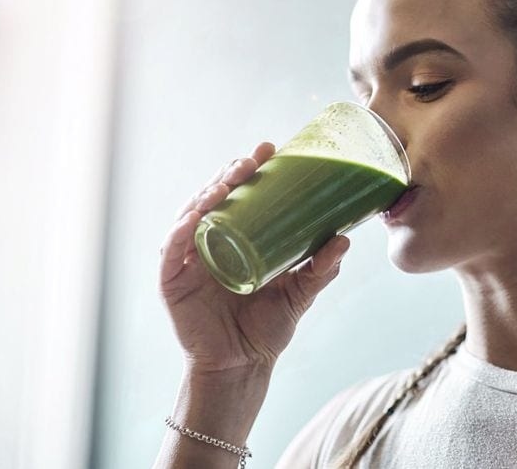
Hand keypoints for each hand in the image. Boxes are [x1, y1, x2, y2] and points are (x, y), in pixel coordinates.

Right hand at [158, 142, 349, 374]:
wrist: (242, 366)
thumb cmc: (268, 328)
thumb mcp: (300, 293)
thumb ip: (321, 269)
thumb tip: (345, 239)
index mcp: (237, 238)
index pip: (241, 195)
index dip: (251, 170)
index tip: (270, 149)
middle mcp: (210, 242)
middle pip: (214, 198)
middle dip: (230, 175)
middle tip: (251, 161)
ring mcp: (188, 260)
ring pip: (191, 215)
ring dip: (206, 194)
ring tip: (227, 182)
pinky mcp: (172, 281)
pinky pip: (171, 251)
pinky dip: (180, 231)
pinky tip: (194, 218)